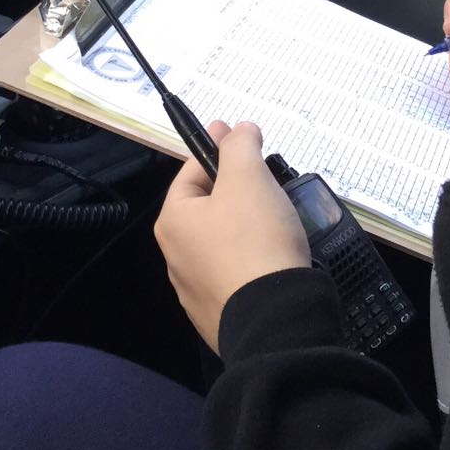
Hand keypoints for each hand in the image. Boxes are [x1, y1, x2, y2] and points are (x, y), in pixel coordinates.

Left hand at [154, 120, 310, 353]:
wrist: (275, 319)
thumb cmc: (255, 241)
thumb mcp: (248, 179)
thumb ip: (240, 147)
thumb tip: (237, 130)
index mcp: (173, 221)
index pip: (192, 171)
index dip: (218, 149)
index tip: (239, 135)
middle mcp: (176, 257)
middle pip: (207, 207)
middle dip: (235, 189)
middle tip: (266, 179)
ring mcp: (196, 290)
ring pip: (222, 241)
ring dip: (245, 225)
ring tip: (275, 218)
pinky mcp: (220, 314)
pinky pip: (236, 272)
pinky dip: (251, 258)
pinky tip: (272, 255)